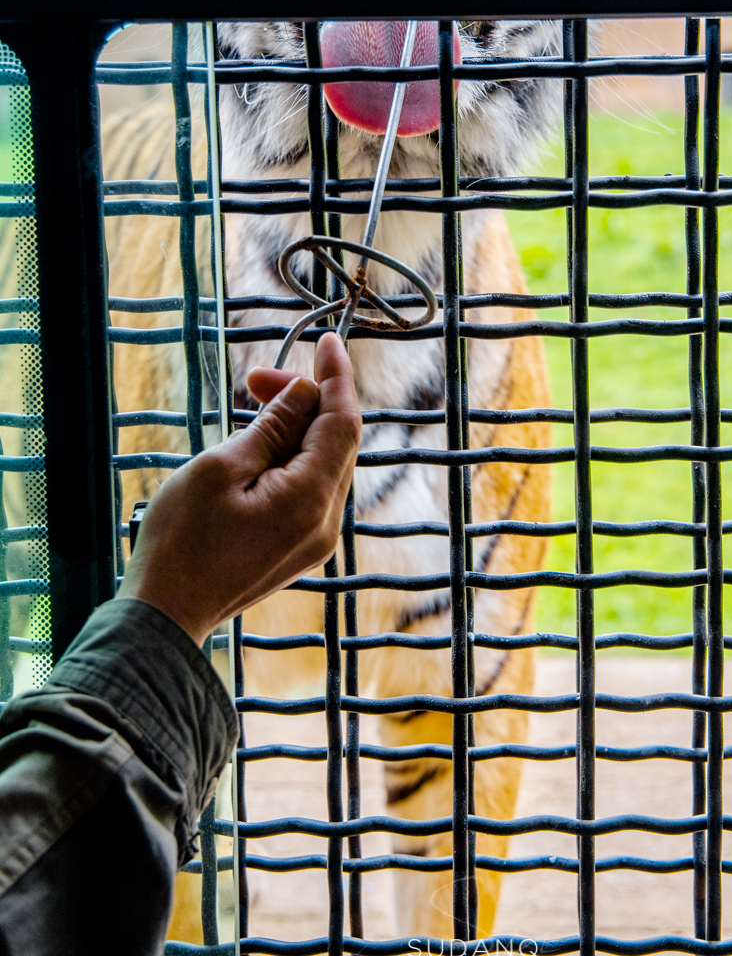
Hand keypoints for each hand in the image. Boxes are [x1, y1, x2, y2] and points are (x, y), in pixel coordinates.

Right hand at [119, 332, 360, 647]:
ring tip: (252, 406)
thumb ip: (272, 427)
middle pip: (336, 441)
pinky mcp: (300, 547)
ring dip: (296, 428)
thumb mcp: (221, 467)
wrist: (164, 614)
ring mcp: (316, 539)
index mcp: (311, 499)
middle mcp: (326, 522)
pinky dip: (292, 457)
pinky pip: (311, 488)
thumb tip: (306, 393)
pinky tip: (259, 446)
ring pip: (324, 463)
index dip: (337, 377)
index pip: (343, 422)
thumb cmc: (181, 540)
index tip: (326, 341)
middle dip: (306, 400)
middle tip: (257, 378)